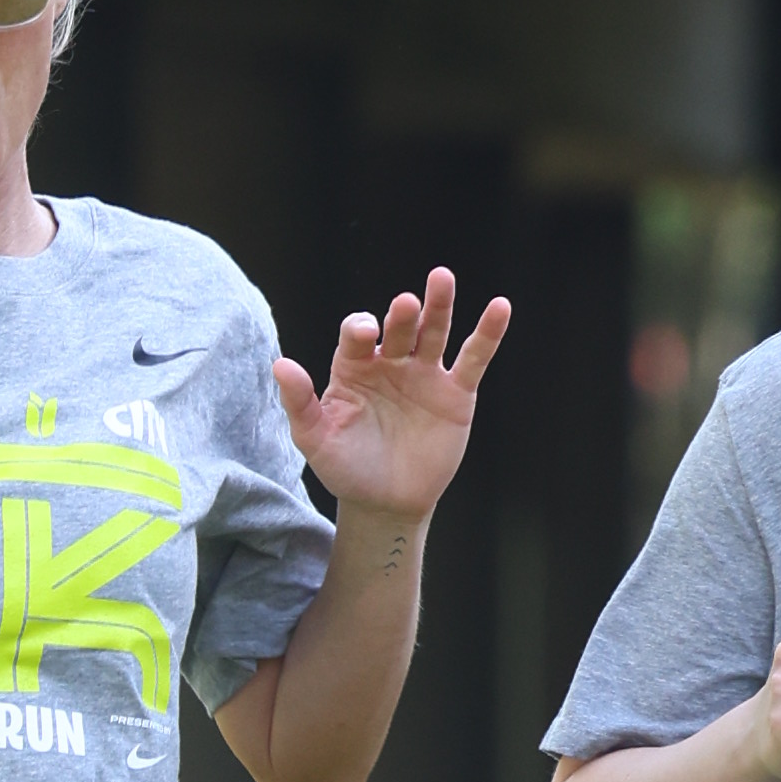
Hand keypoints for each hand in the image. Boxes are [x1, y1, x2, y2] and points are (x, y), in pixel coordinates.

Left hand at [275, 267, 512, 518]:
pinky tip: (500, 308)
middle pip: (398, 327)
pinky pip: (473, 358)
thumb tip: (280, 364)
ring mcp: (425, 374)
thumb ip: (300, 403)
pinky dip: (488, 334)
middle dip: (402, 316)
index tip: (366, 334)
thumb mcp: (315, 439)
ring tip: (442, 278)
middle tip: (406, 303)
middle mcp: (390, 362)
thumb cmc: (346, 468)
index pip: (356, 336)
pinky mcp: (456, 392)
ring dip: (439, 305)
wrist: (385, 503)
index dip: (360, 330)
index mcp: (354, 367)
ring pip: (435, 332)